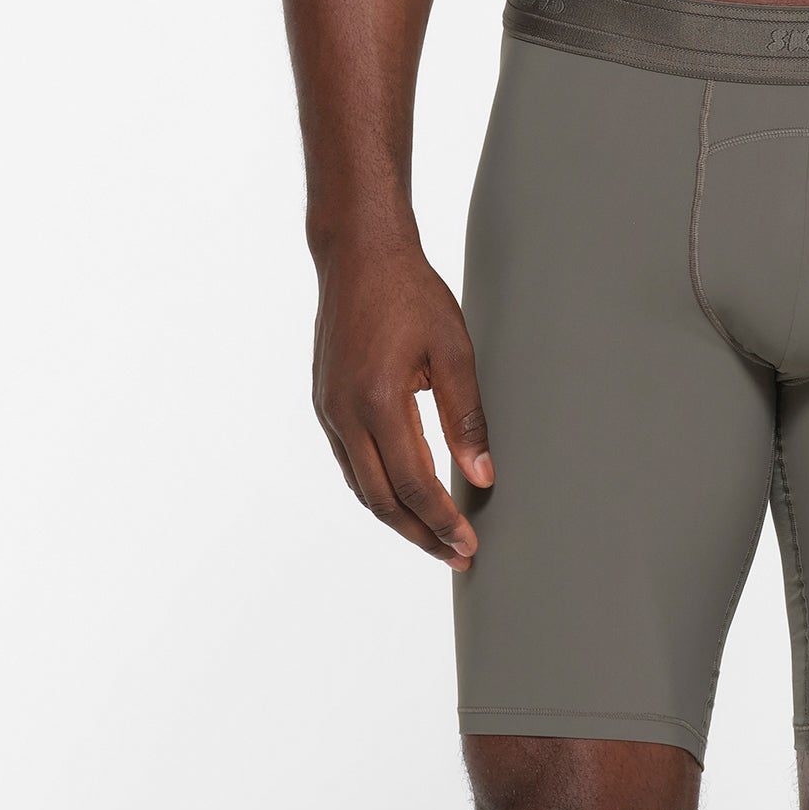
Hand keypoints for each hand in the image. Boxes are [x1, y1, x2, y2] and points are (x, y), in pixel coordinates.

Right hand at [312, 234, 492, 567]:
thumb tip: (482, 475)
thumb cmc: (411, 292)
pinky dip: (377, 488)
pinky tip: (402, 494)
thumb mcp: (452, 348)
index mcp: (378, 402)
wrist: (359, 252)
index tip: (468, 546)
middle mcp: (345, 414)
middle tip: (455, 556)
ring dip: (397, 517)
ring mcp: (329, 410)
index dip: (442, 521)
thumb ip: (467, 416)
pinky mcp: (326, 402)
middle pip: (382, 499)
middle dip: (420, 534)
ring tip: (433, 536)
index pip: (413, 485)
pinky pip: (351, 462)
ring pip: (361, 486)